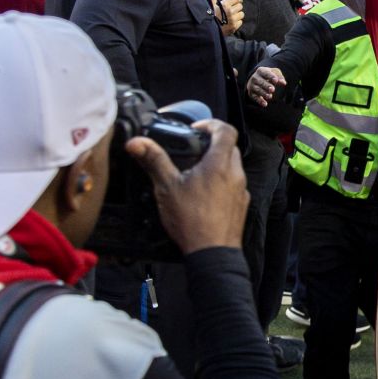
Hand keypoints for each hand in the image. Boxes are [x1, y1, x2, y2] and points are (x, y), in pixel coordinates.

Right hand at [126, 119, 246, 254]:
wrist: (212, 254)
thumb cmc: (192, 221)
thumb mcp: (167, 187)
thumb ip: (154, 161)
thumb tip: (136, 143)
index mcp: (219, 164)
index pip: (226, 130)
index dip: (212, 124)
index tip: (197, 129)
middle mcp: (235, 174)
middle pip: (230, 148)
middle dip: (213, 145)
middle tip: (194, 151)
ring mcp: (241, 191)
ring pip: (233, 167)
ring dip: (218, 165)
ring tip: (196, 174)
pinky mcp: (241, 206)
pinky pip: (234, 186)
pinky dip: (222, 183)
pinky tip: (204, 196)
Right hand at [210, 0, 243, 33]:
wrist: (206, 28)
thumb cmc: (208, 14)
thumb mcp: (211, 3)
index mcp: (225, 4)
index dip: (238, 0)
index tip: (237, 1)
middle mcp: (230, 12)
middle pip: (240, 6)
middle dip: (236, 7)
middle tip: (231, 10)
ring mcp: (232, 20)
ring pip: (241, 14)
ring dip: (237, 15)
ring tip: (231, 16)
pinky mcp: (234, 27)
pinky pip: (240, 22)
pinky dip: (237, 22)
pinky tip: (230, 22)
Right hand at [246, 65, 285, 105]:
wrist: (257, 78)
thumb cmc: (268, 75)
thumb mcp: (274, 72)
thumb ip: (279, 77)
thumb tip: (283, 83)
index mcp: (261, 70)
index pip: (265, 73)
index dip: (271, 76)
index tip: (276, 81)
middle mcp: (255, 78)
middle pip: (260, 82)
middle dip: (266, 86)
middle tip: (272, 89)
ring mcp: (252, 85)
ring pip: (258, 90)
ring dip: (263, 93)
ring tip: (270, 96)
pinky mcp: (251, 93)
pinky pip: (255, 97)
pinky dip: (260, 101)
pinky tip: (265, 104)